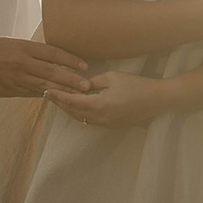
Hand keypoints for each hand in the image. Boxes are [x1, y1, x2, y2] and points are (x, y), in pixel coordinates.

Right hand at [0, 37, 88, 98]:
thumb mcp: (12, 43)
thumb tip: (51, 60)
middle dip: (71, 80)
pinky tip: (57, 100)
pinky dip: (45, 96)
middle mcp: (22, 62)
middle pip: (52, 72)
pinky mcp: (9, 90)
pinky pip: (31, 94)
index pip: (53, 53)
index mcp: (23, 47)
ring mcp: (15, 78)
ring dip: (62, 91)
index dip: (70, 60)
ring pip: (44, 85)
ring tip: (77, 95)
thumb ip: (30, 52)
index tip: (85, 66)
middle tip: (87, 85)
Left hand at [44, 69, 163, 127]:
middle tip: (48, 94)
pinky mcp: (112, 125)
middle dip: (60, 103)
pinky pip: (90, 120)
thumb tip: (80, 85)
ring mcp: (106, 123)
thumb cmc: (135, 84)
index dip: (58, 96)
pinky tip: (76, 105)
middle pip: (73, 112)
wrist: (156, 99)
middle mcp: (100, 118)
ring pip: (81, 118)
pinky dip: (80, 113)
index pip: (72, 101)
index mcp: (98, 105)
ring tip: (59, 100)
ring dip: (69, 109)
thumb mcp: (111, 77)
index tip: (47, 91)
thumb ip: (92, 82)